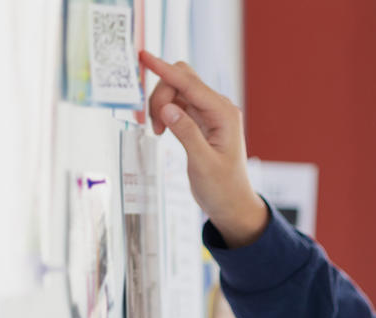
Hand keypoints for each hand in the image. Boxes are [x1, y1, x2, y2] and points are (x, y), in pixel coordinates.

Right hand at [138, 50, 268, 246]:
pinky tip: (162, 129)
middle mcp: (218, 108)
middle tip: (154, 125)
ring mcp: (209, 113)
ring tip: (158, 132)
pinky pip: (177, 103)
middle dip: (161, 94)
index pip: (190, 84)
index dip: (164, 70)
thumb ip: (186, 134)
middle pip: (182, 80)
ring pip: (176, 91)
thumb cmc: (222, 188)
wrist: (231, 203)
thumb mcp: (203, 164)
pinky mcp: (200, 120)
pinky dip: (164, 111)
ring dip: (160, 105)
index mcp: (224, 114)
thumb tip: (167, 108)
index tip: (144, 57)